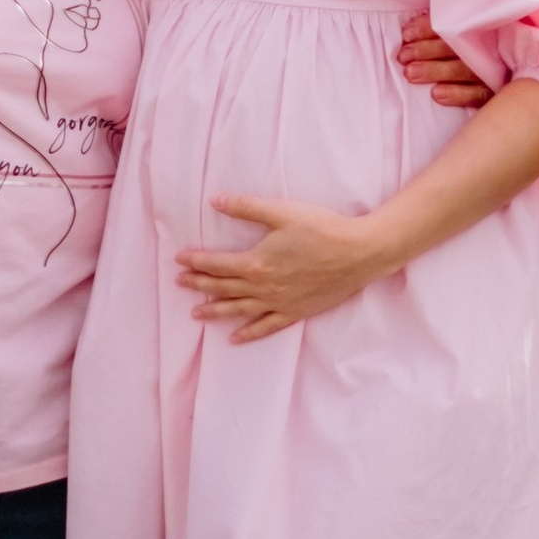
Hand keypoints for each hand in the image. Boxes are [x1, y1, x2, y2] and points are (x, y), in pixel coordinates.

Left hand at [177, 195, 389, 342]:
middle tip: (179, 283)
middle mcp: (263, 287)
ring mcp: (279, 303)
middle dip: (199, 285)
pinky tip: (235, 338)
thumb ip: (246, 207)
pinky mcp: (296, 312)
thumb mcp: (282, 212)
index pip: (216, 264)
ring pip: (239, 310)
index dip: (195, 261)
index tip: (179, 259)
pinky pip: (266, 327)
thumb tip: (215, 200)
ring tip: (196, 314)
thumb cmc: (322, 229)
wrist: (359, 253)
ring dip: (215, 312)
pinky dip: (248, 333)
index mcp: (256, 262)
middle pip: (223, 287)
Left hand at [398, 16, 492, 111]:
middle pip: (457, 47)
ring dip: (436, 70)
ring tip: (411, 73)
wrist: (514, 92)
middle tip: (404, 56)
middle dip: (427, 50)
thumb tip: (408, 32)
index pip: (453, 25)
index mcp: (479, 31)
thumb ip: (440, 34)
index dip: (428, 28)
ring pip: (465, 70)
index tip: (406, 35)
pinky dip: (458, 94)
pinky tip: (437, 95)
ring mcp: (494, 72)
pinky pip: (478, 95)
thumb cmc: (469, 60)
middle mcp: (489, 49)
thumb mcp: (460, 41)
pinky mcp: (496, 94)